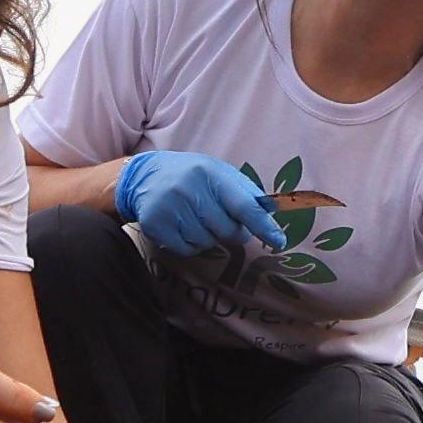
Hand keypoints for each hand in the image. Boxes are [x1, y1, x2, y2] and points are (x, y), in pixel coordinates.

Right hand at [117, 149, 286, 255]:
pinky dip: (190, 244)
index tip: (279, 242)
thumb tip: (271, 212)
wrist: (143, 176)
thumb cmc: (191, 176)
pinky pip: (187, 250)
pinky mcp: (156, 225)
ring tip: (196, 218)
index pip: (244, 205)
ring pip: (208, 243)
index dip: (263, 226)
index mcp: (211, 174)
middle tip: (219, 219)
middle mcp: (190, 190)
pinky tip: (182, 226)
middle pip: (228, 231)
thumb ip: (244, 191)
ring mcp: (171, 208)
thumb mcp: (217, 173)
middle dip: (231, 231)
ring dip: (208, 237)